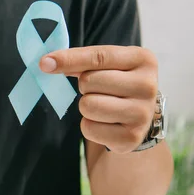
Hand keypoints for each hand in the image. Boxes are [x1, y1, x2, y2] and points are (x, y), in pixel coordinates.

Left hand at [40, 45, 157, 152]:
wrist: (139, 116)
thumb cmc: (116, 83)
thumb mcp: (107, 65)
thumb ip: (80, 60)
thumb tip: (47, 63)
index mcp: (143, 59)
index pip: (98, 57)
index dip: (68, 59)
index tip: (44, 63)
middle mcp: (148, 85)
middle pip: (89, 82)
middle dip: (84, 87)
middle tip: (99, 90)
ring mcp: (142, 113)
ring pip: (88, 105)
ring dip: (86, 106)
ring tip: (103, 105)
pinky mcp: (132, 137)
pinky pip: (89, 128)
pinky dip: (89, 126)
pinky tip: (106, 123)